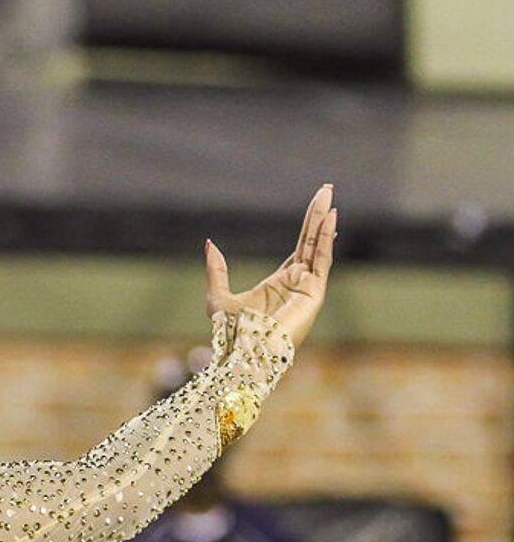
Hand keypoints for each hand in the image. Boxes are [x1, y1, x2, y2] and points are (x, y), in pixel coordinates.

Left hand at [205, 185, 336, 347]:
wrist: (243, 353)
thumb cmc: (230, 334)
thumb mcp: (217, 296)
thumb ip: (217, 269)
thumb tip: (210, 242)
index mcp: (280, 283)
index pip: (300, 247)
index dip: (309, 227)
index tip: (319, 206)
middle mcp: (298, 283)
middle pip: (312, 241)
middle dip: (319, 215)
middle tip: (327, 189)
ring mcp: (308, 287)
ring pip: (319, 246)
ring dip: (324, 220)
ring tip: (329, 195)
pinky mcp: (313, 293)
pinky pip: (322, 259)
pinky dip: (327, 238)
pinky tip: (331, 218)